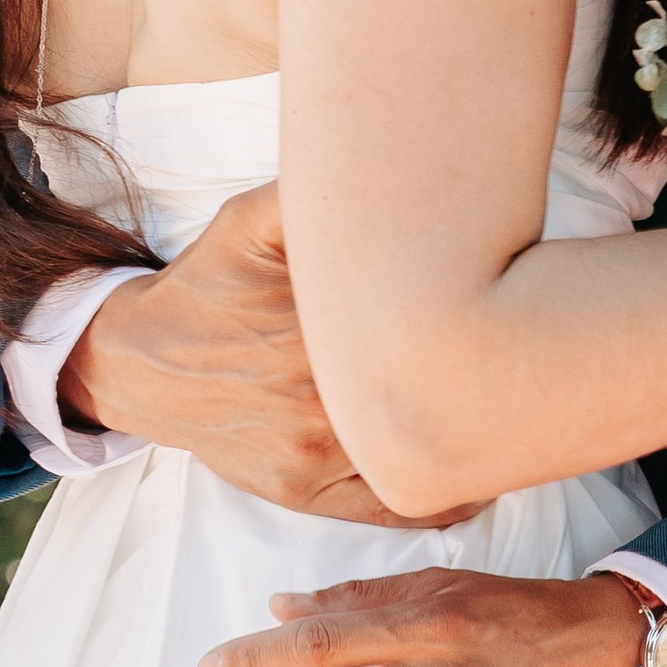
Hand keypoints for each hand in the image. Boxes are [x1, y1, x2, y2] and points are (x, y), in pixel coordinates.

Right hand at [69, 188, 474, 526]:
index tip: (507, 299)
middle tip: (525, 351)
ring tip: (512, 405)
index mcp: (316, 332)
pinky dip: (441, 496)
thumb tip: (389, 159)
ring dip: (468, 434)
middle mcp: (318, 402)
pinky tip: (475, 470)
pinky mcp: (305, 495)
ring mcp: (313, 458)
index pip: (424, 326)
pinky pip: (390, 508)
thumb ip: (318, 194)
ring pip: (417, 454)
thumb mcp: (255, 218)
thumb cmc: (209, 283)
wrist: (141, 360)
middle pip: (430, 393)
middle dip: (480, 374)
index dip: (471, 312)